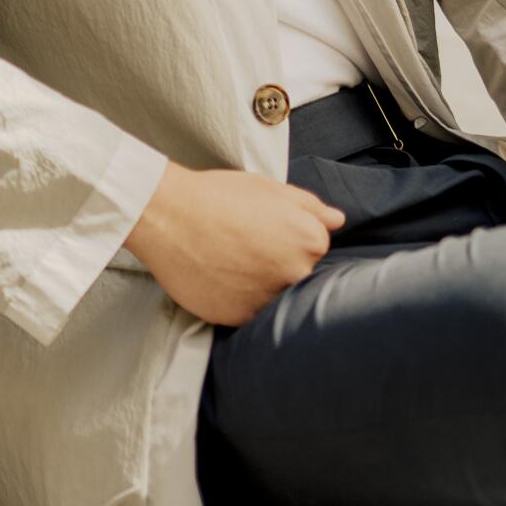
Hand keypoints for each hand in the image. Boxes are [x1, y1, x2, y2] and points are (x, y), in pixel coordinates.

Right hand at [123, 162, 346, 327]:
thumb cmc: (216, 196)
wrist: (167, 214)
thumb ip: (309, 206)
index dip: (289, 236)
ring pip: (274, 297)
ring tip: (230, 261)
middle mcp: (295, 274)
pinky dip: (238, 298)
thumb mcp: (269, 188)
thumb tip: (338, 220)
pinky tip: (219, 276)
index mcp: (308, 240)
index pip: (315, 247)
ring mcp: (268, 299)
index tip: (265, 230)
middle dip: (277, 262)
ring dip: (260, 285)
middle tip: (244, 245)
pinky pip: (248, 312)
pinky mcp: (240, 317)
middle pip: (298, 274)